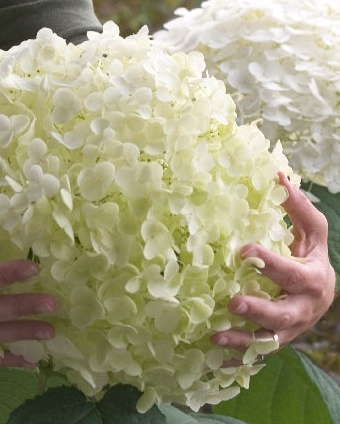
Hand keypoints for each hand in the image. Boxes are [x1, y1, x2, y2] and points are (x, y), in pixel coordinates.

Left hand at [211, 172, 335, 349]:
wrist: (321, 296)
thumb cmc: (310, 259)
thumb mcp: (312, 234)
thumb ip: (297, 207)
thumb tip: (276, 173)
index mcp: (311, 280)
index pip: (292, 273)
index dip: (270, 263)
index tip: (244, 250)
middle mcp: (302, 310)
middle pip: (283, 316)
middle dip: (258, 311)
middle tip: (232, 303)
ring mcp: (289, 331)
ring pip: (267, 342)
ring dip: (242, 342)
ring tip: (214, 339)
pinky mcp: (276, 342)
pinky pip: (257, 355)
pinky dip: (238, 360)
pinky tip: (214, 362)